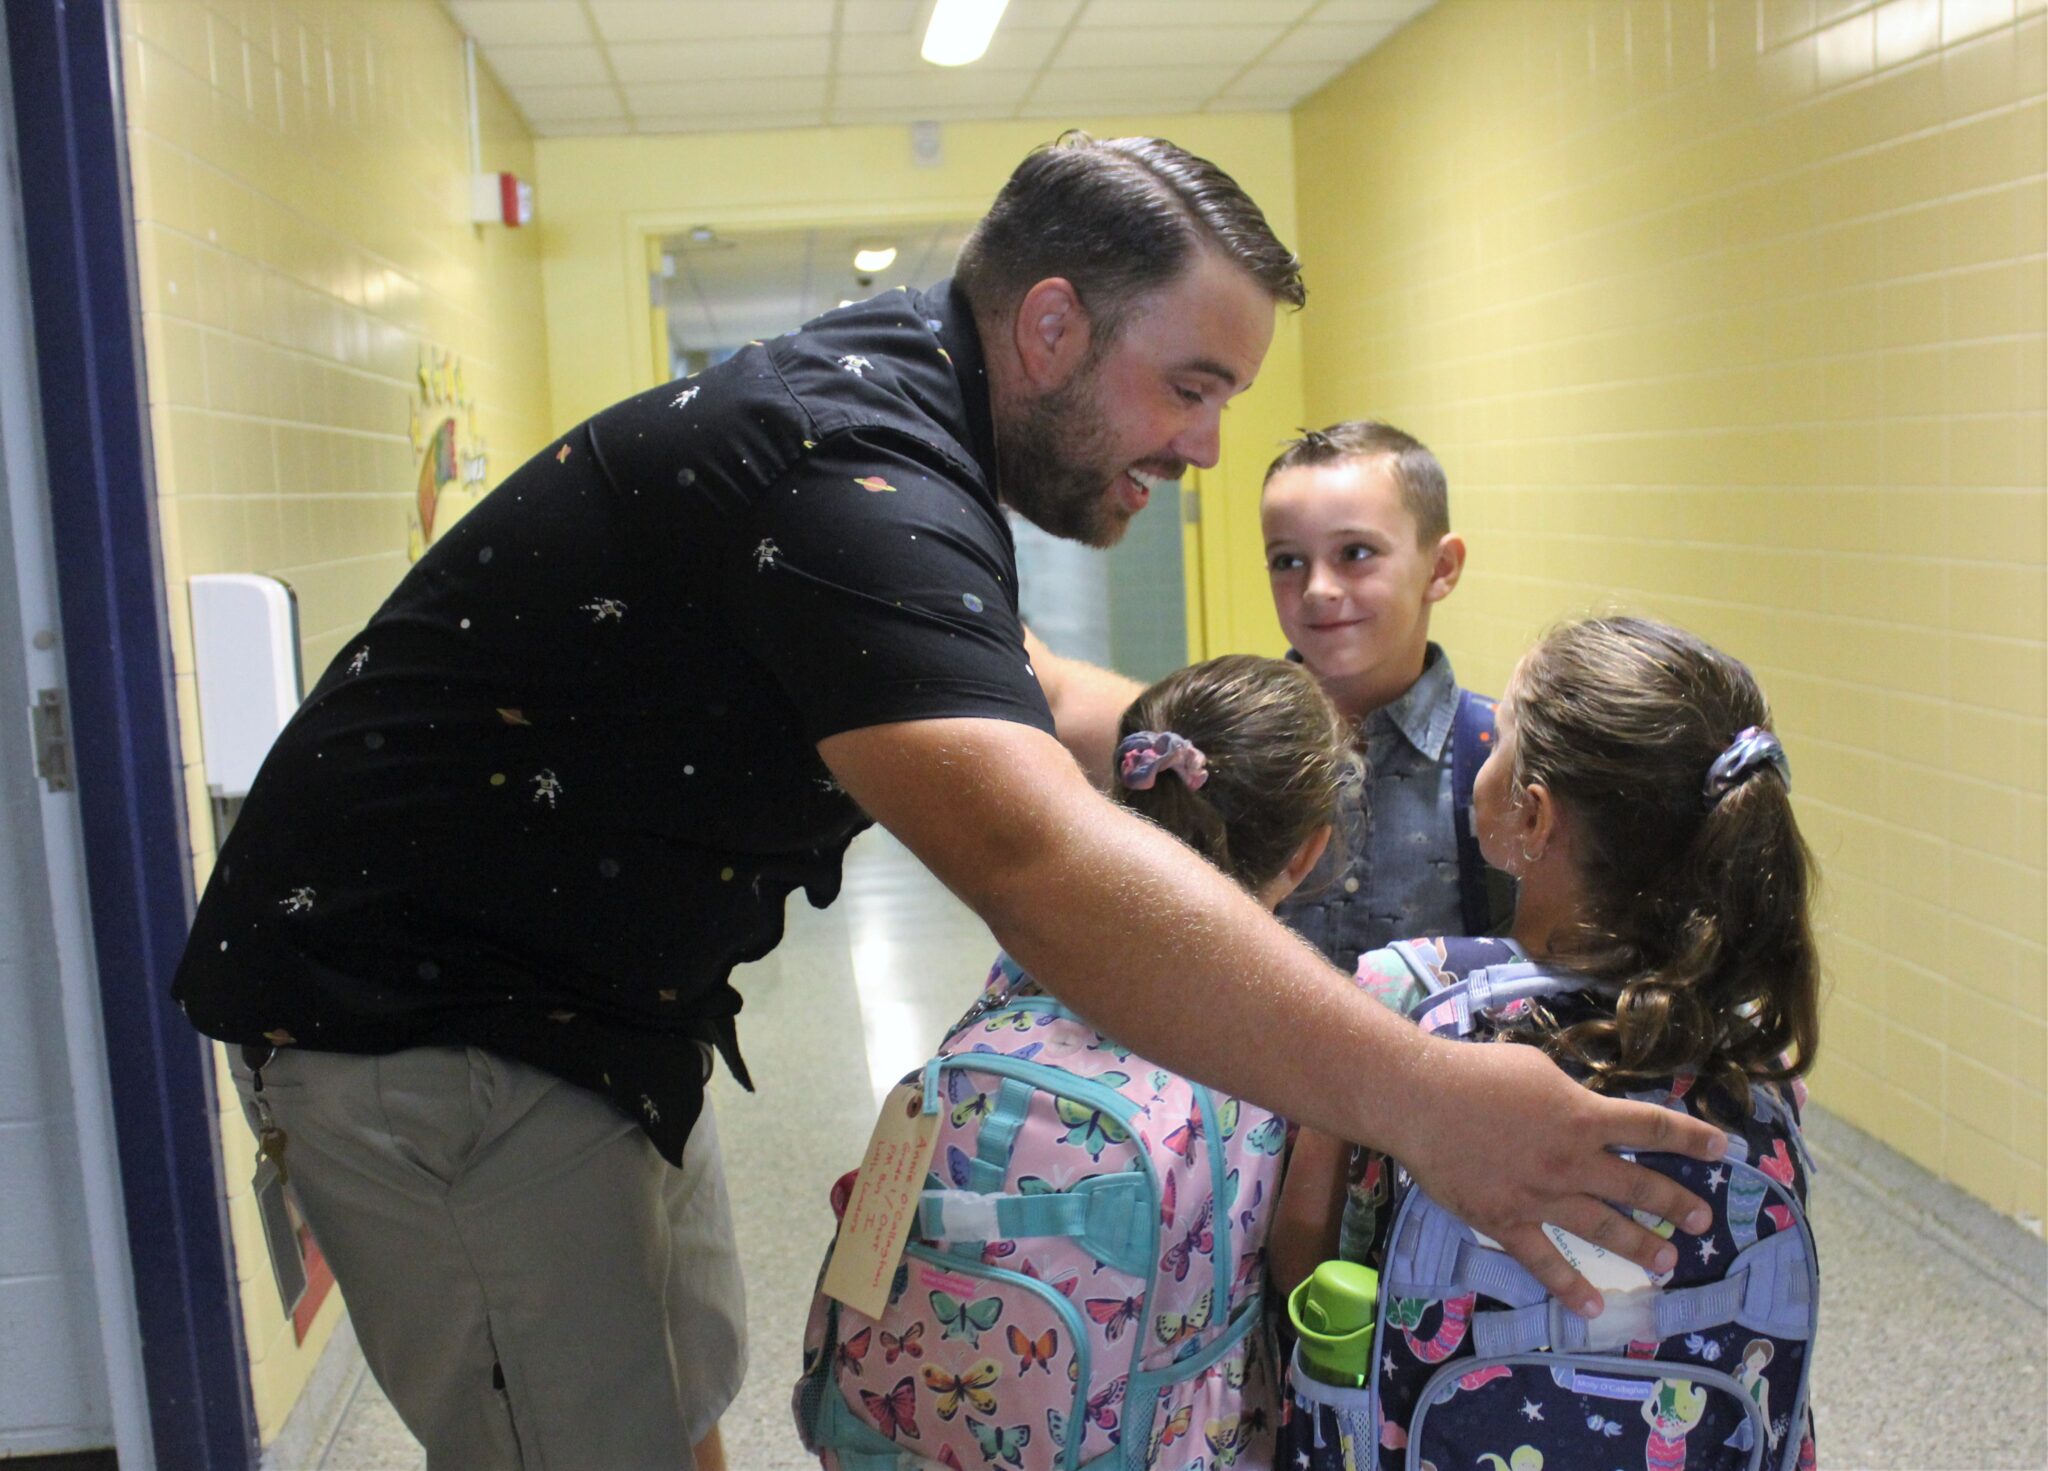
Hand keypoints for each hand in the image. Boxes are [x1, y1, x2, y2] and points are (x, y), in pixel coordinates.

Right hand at [1394, 1038, 1724, 1318]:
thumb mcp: (1537, 1070)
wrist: (1421, 1100)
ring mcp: (1543, 1197)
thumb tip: (1585, 1112)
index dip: (1691, 1137)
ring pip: (1603, 1227)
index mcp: (1583, 1116)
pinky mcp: (1508, 1221)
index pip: (1652, 1126)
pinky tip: (1591, 1306)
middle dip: (1676, 1202)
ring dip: (1640, 1245)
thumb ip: (1568, 1097)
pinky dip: (1569, 1287)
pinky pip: (1544, 1261)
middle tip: (1701, 1221)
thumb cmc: (1476, 1073)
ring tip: (1666, 1261)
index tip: (1722, 1148)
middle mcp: (1574, 1161)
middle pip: (1638, 1184)